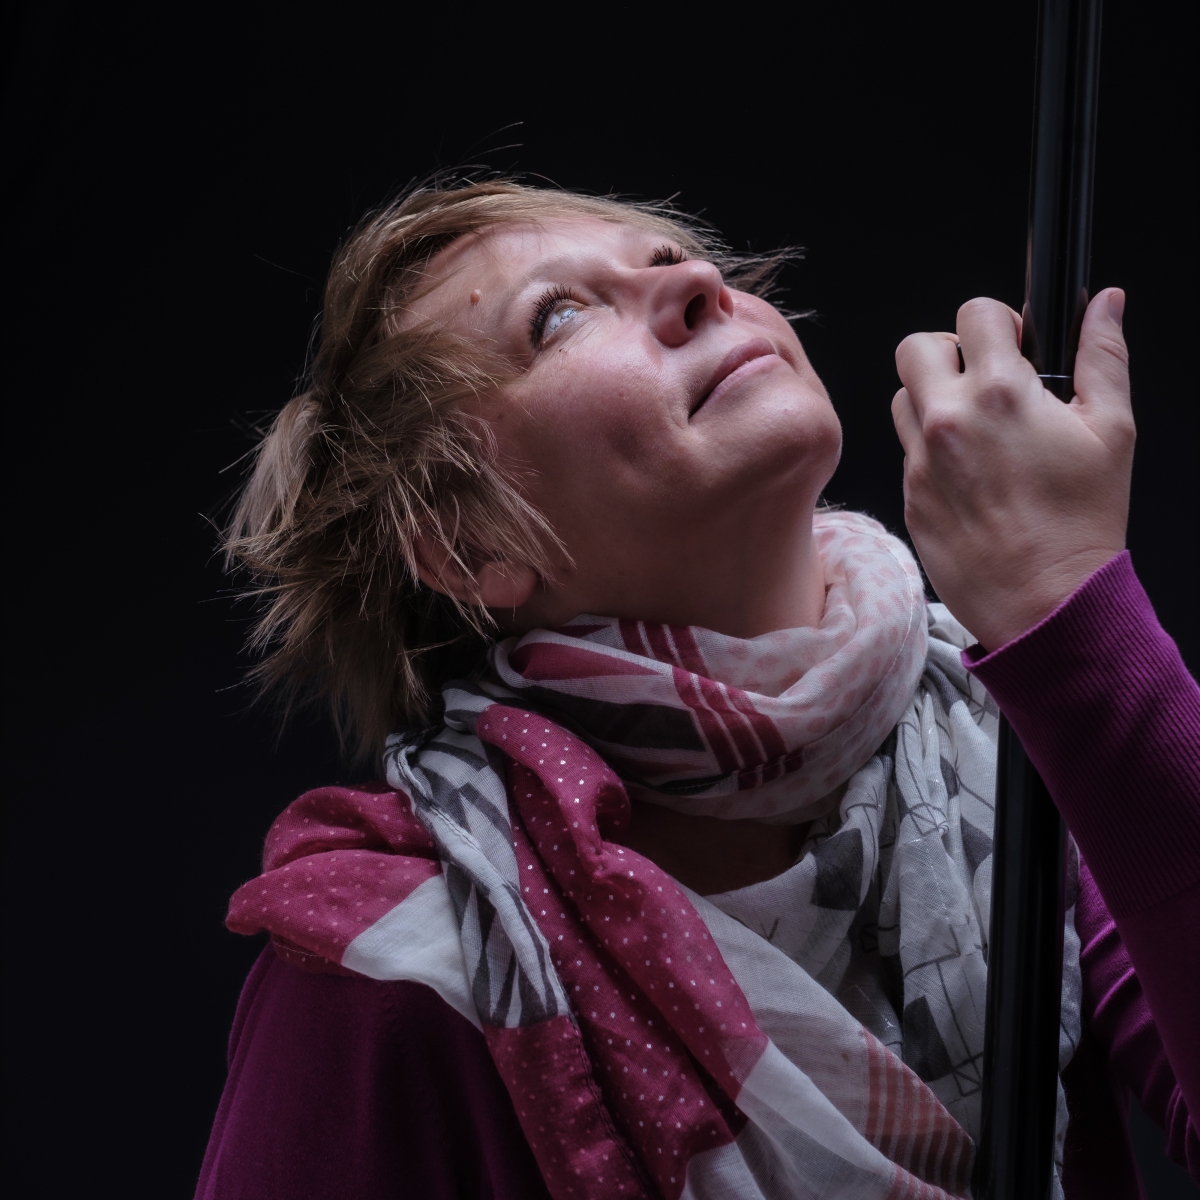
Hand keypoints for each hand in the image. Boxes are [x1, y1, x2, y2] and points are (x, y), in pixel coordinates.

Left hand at [891, 289, 1134, 651]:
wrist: (1044, 602)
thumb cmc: (1081, 524)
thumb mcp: (1112, 430)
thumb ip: (1103, 355)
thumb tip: (1105, 303)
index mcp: (1000, 393)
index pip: (974, 313)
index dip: (998, 322)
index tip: (1014, 345)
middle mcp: (948, 420)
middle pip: (916, 347)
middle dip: (950, 350)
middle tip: (982, 376)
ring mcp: (921, 459)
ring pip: (903, 397)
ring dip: (932, 398)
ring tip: (974, 424)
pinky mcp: (908, 494)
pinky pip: (905, 449)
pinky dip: (930, 447)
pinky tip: (968, 470)